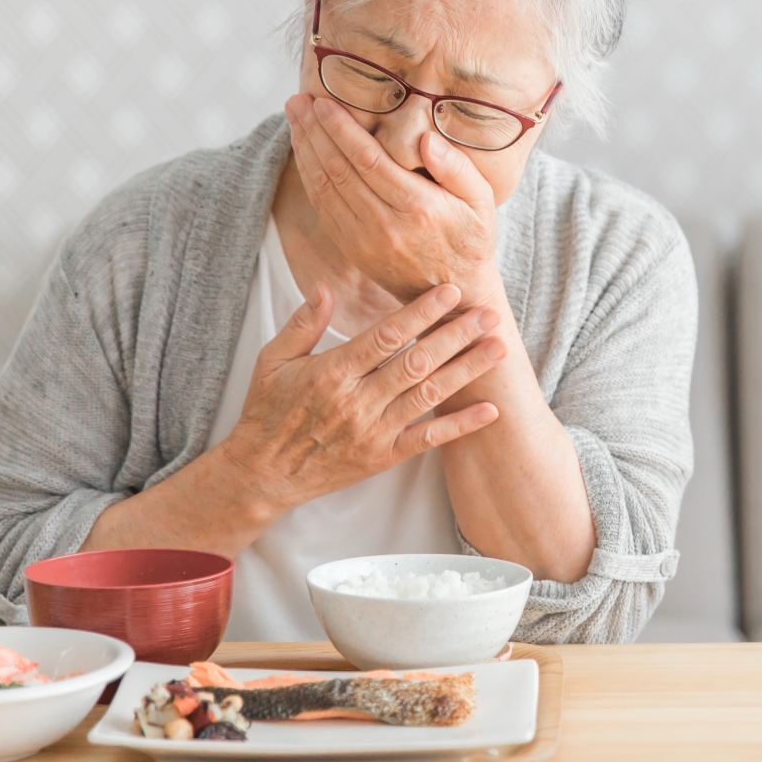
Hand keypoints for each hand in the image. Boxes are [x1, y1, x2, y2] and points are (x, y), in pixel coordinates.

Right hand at [220, 281, 505, 518]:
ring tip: (498, 349)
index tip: (450, 291)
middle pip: (417, 362)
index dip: (421, 312)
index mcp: (332, 372)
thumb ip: (303, 323)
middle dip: (456, 335)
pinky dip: (461, 425)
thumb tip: (326, 287)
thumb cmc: (267, 411)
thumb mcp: (272, 360)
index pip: (386, 335)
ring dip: (467, 370)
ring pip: (429, 395)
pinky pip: (428, 439)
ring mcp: (373, 431)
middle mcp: (357, 401)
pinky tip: (490, 409)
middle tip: (489, 313)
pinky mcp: (383, 456)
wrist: (263, 474)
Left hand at [284, 94, 499, 303]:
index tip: (323, 103)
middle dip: (314, 131)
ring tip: (293, 117)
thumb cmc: (471, 238)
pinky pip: (323, 207)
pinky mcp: (352, 249)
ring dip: (305, 150)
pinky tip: (303, 151)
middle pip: (339, 170)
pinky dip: (308, 176)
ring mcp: (364, 240)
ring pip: (324, 187)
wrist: (456, 292)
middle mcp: (385, 225)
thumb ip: (456, 168)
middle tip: (297, 101)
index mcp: (418, 208)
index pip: (369, 161)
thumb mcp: (481, 201)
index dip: (341, 130)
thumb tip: (424, 139)